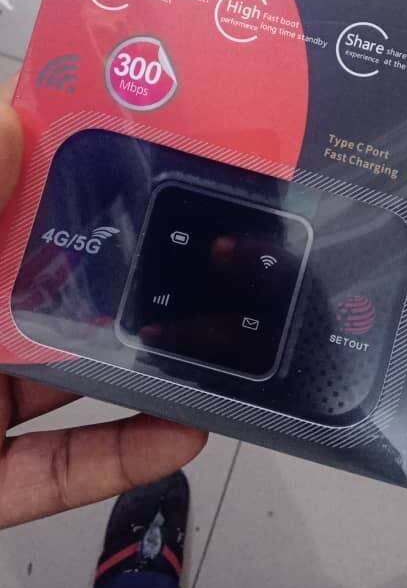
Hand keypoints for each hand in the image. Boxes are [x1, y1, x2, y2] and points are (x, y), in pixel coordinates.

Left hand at [0, 77, 206, 527]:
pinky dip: (117, 457)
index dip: (53, 169)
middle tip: (192, 246)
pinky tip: (180, 431)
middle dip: (115, 268)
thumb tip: (6, 118)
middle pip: (39, 285)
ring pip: (59, 379)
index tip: (124, 148)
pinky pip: (53, 469)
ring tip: (205, 335)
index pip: (1, 198)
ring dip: (135, 365)